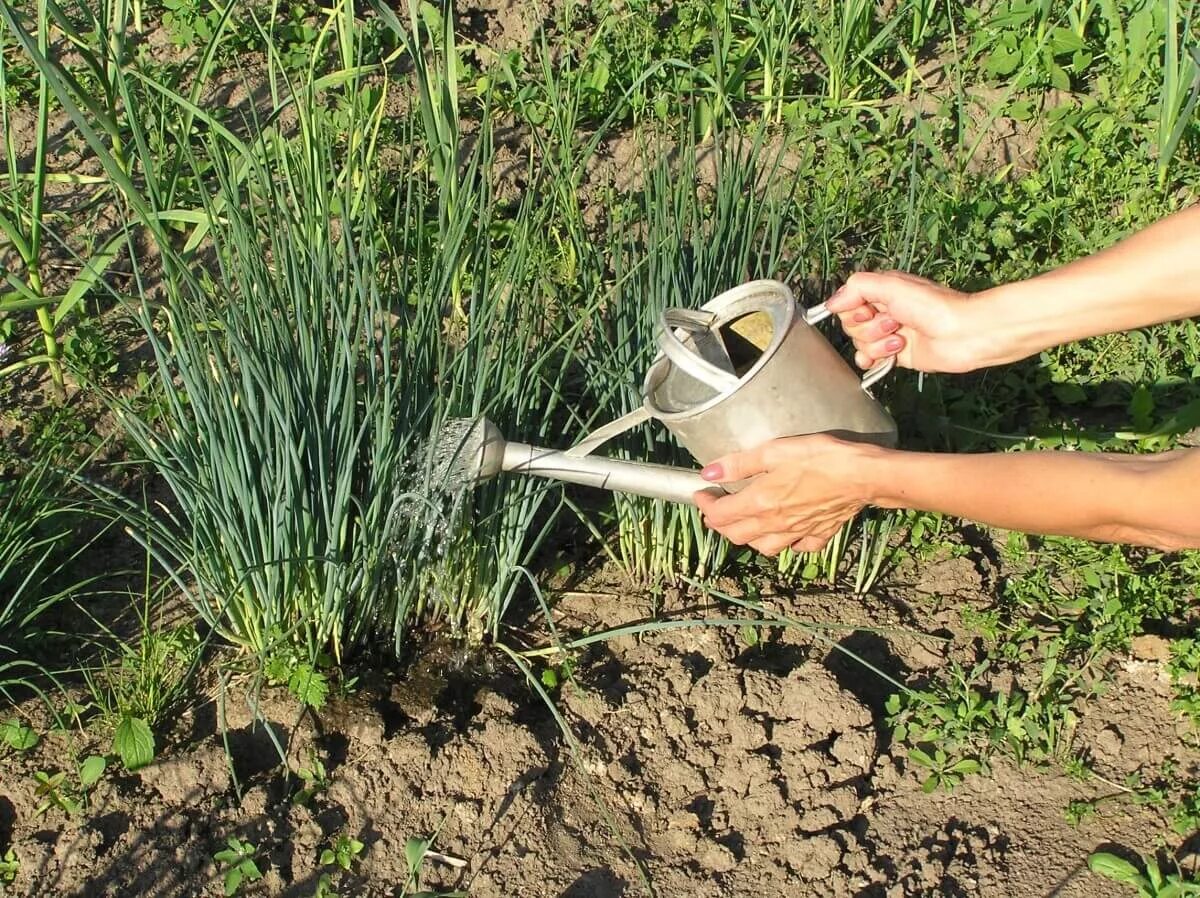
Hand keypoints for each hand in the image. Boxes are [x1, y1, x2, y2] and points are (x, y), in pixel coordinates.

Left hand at [693, 435, 880, 556]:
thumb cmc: (821, 457)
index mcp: (760, 503)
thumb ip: (739, 464)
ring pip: (763, 548)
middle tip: (717, 509)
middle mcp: (775, 524)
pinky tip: (787, 533)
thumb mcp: (775, 451)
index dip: (705, 505)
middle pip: (736, 536)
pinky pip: (797, 548)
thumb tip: (708, 473)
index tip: (701, 493)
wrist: (864, 475)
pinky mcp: (819, 535)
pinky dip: (788, 544)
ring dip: (748, 538)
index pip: (720, 514)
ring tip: (745, 522)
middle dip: (720, 524)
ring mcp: (797, 533)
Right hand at [825, 271, 985, 373]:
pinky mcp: (896, 354)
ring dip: (878, 344)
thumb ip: (857, 288)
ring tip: (901, 339)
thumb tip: (831, 304)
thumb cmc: (933, 306)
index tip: (869, 311)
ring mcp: (889, 334)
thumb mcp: (892, 285)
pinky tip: (887, 357)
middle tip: (893, 323)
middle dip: (869, 328)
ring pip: (860, 343)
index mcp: (882, 291)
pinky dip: (873, 360)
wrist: (962, 333)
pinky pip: (869, 359)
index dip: (853, 310)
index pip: (847, 303)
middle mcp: (884, 311)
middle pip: (851, 325)